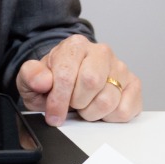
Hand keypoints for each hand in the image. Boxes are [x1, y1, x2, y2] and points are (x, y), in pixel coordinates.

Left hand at [15, 35, 140, 124]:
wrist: (71, 81)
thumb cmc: (54, 80)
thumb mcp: (33, 78)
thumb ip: (31, 76)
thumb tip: (42, 81)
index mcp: (75, 46)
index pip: (67, 74)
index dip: (58, 100)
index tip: (53, 114)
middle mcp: (101, 52)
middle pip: (91, 83)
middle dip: (76, 103)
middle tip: (71, 105)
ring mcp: (120, 68)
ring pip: (108, 100)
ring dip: (91, 113)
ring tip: (85, 106)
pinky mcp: (133, 85)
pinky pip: (124, 110)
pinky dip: (109, 117)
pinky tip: (100, 109)